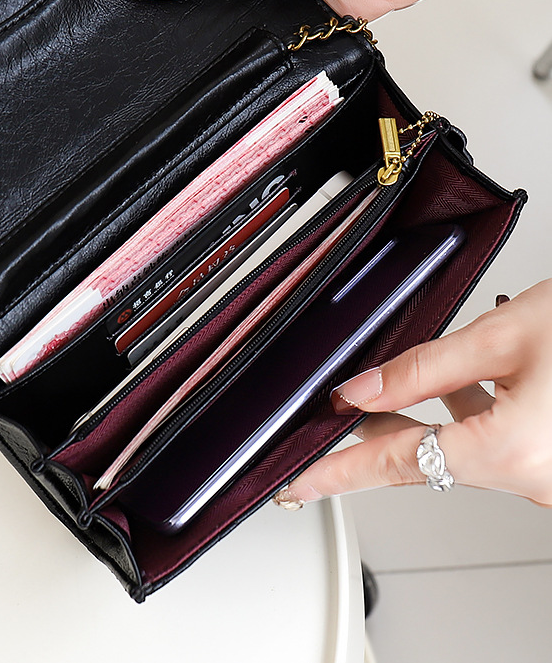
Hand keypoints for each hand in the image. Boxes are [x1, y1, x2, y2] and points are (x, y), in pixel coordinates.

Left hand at [274, 280, 551, 507]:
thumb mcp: (504, 336)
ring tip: (387, 393)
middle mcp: (536, 479)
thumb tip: (359, 390)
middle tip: (335, 418)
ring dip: (425, 419)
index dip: (335, 473)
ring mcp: (550, 475)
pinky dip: (468, 417)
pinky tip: (456, 385)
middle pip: (427, 458)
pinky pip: (497, 446)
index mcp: (514, 453)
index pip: (395, 465)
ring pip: (462, 450)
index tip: (297, 486)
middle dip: (379, 434)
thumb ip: (423, 368)